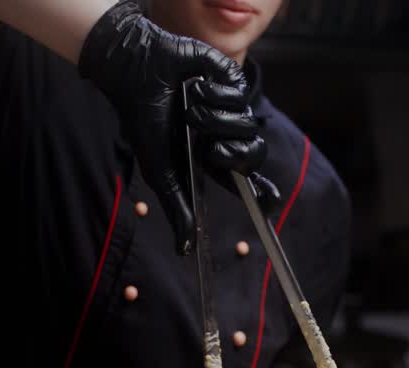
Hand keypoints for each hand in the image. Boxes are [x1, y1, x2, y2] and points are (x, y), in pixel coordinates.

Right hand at [78, 1, 278, 250]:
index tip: (273, 205)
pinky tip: (194, 88)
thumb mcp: (161, 173)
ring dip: (213, 120)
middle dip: (234, 155)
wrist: (136, 76)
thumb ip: (178, 209)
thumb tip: (184, 251)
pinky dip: (213, 96)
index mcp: (212, 157)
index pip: (244, 178)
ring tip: (189, 111)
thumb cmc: (144, 123)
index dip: (262, 192)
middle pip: (254, 154)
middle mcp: (226, 133)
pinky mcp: (232, 80)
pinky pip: (240, 96)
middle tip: (212, 149)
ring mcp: (231, 106)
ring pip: (247, 125)